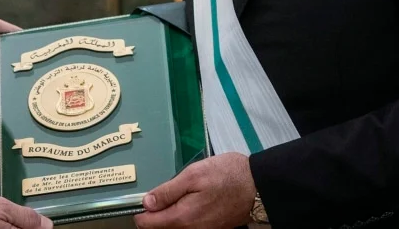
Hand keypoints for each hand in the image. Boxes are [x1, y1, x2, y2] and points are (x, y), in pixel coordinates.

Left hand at [134, 153, 254, 228]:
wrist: (258, 186)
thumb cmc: (227, 175)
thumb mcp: (194, 174)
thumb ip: (168, 191)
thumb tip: (146, 203)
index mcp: (182, 218)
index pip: (148, 224)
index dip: (140, 212)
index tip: (140, 199)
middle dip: (154, 215)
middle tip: (159, 193)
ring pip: (175, 228)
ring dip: (168, 216)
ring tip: (174, 196)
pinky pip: (189, 227)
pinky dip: (182, 218)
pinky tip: (188, 202)